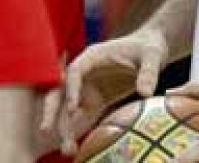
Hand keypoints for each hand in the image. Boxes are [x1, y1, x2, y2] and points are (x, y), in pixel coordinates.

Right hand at [43, 28, 169, 155]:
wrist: (151, 50)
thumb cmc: (148, 47)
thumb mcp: (152, 56)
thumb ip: (148, 72)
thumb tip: (145, 93)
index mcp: (93, 56)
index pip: (75, 72)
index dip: (72, 89)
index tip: (74, 108)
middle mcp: (84, 73)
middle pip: (61, 91)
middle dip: (51, 111)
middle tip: (46, 130)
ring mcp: (88, 89)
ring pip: (69, 110)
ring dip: (65, 128)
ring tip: (67, 150)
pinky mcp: (95, 102)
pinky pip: (82, 119)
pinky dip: (77, 132)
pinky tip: (74, 150)